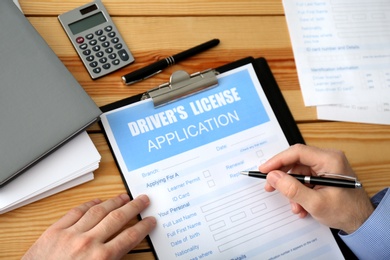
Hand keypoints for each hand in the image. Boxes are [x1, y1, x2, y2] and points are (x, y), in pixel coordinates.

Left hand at [22, 194, 155, 259]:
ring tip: (123, 197)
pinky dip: (88, 205)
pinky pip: (75, 212)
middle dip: (133, 208)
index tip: (150, 221)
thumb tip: (124, 252)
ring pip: (98, 211)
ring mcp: (71, 235)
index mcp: (101, 259)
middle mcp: (88, 243)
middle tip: (142, 200)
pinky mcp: (55, 232)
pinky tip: (96, 201)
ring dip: (113, 202)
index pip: (129, 237)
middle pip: (117, 219)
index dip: (143, 227)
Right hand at [259, 144, 373, 233]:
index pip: (297, 152)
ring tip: (295, 206)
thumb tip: (273, 177)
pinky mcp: (324, 174)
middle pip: (296, 161)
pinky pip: (304, 179)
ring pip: (298, 172)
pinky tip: (301, 205)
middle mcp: (328, 159)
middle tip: (270, 187)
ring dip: (292, 190)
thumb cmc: (346, 212)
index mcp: (330, 159)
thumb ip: (292, 189)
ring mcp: (326, 166)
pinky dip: (299, 192)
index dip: (277, 160)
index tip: (264, 170)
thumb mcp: (315, 203)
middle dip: (283, 177)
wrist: (362, 222)